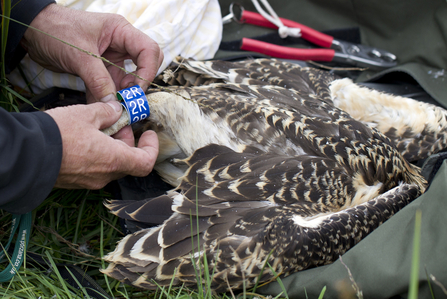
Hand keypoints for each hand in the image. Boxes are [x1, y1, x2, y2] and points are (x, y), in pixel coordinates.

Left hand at [21, 3, 163, 102]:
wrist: (31, 32)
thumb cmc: (55, 30)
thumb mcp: (79, 55)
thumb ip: (98, 79)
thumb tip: (114, 104)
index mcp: (120, 31)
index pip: (148, 50)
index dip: (147, 71)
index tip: (136, 90)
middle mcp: (120, 44)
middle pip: (144, 65)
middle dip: (138, 84)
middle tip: (128, 99)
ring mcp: (111, 58)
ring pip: (126, 81)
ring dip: (121, 96)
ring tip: (114, 111)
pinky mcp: (100, 71)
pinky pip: (109, 87)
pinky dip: (106, 99)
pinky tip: (101, 110)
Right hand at [45, 101, 158, 188]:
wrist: (25, 155)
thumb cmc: (58, 134)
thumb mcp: (87, 114)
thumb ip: (107, 112)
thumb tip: (117, 110)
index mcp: (114, 160)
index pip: (146, 163)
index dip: (151, 148)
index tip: (148, 133)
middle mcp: (105, 175)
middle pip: (128, 161)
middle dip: (127, 141)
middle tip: (117, 122)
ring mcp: (89, 181)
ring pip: (110, 164)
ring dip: (111, 146)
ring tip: (97, 126)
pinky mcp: (75, 181)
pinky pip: (94, 168)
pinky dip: (97, 154)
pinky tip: (84, 137)